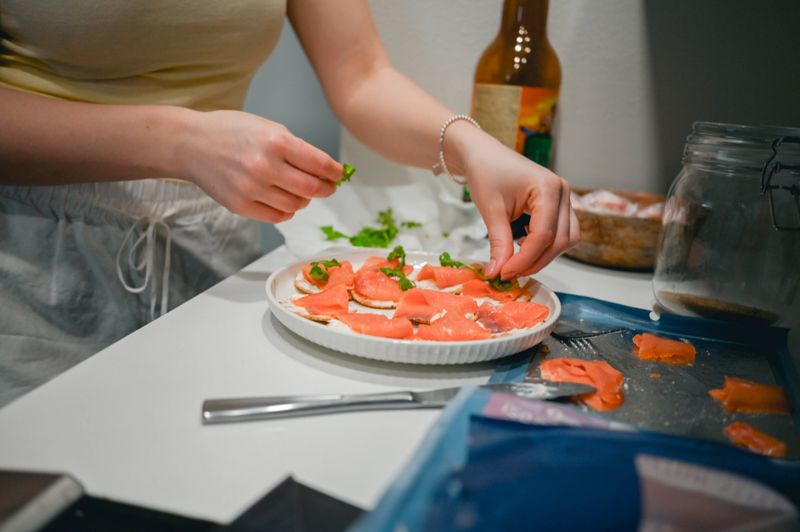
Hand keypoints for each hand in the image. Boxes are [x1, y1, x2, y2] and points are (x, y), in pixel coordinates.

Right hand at [180, 110, 341, 222]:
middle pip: (311, 189)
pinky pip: (277, 216)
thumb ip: (296, 148)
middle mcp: (264, 166)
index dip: (335, 172)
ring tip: (300, 191)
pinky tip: (283, 199)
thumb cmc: (231, 132)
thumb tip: (325, 169)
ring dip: (304, 200)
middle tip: (328, 187)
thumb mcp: (267, 127)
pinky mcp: (240, 206)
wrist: (191, 144)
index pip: (319, 164)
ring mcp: (251, 188)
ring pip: (296, 205)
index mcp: (275, 142)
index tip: (339, 174)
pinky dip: (286, 210)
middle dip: (325, 189)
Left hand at [462, 138, 579, 279]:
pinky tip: (523, 245)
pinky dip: (546, 245)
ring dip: (544, 256)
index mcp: (548, 188)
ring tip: (516, 260)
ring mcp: (564, 197)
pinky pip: (563, 232)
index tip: (504, 273)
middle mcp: (562, 192)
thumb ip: (499, 243)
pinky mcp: (559, 204)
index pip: (544, 235)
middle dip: (535, 261)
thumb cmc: (486, 173)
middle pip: (560, 241)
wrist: (484, 155)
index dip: (525, 259)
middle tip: (508, 272)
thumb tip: (497, 273)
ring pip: (567, 239)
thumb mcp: (491, 210)